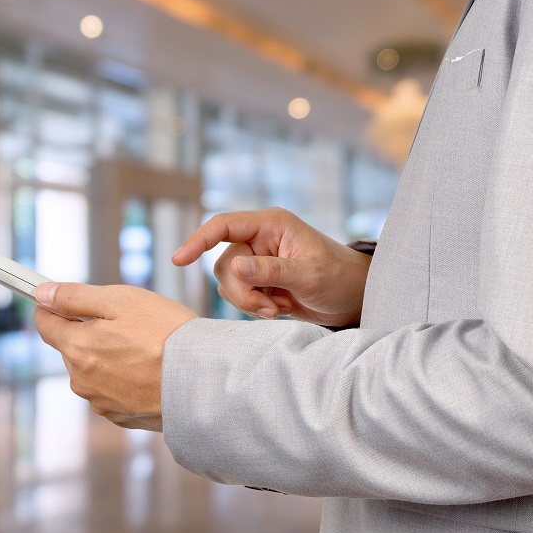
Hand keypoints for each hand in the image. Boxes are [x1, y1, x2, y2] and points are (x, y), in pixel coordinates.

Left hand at [33, 283, 195, 431]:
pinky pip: (112, 389)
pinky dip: (124, 378)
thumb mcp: (120, 300)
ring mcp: (100, 402)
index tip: (65, 299)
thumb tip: (42, 294)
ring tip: (145, 347)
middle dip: (90, 332)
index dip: (53, 306)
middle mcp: (81, 381)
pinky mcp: (121, 416)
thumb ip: (74, 297)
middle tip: (128, 322)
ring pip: (92, 369)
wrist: (203, 381)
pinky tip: (149, 369)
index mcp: (76, 349)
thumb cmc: (166, 335)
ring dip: (108, 356)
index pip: (44, 323)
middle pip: (71, 346)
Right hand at [172, 207, 371, 326]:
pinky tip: (279, 308)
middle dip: (242, 292)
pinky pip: (238, 294)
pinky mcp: (258, 280)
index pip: (224, 225)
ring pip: (228, 282)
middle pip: (224, 264)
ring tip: (278, 308)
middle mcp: (260, 238)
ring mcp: (257, 260)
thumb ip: (271, 271)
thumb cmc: (339, 278)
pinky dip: (253, 307)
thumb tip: (235, 268)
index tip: (179, 260)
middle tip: (270, 308)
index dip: (198, 240)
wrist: (353, 298)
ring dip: (248, 302)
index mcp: (271, 224)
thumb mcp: (309, 275)